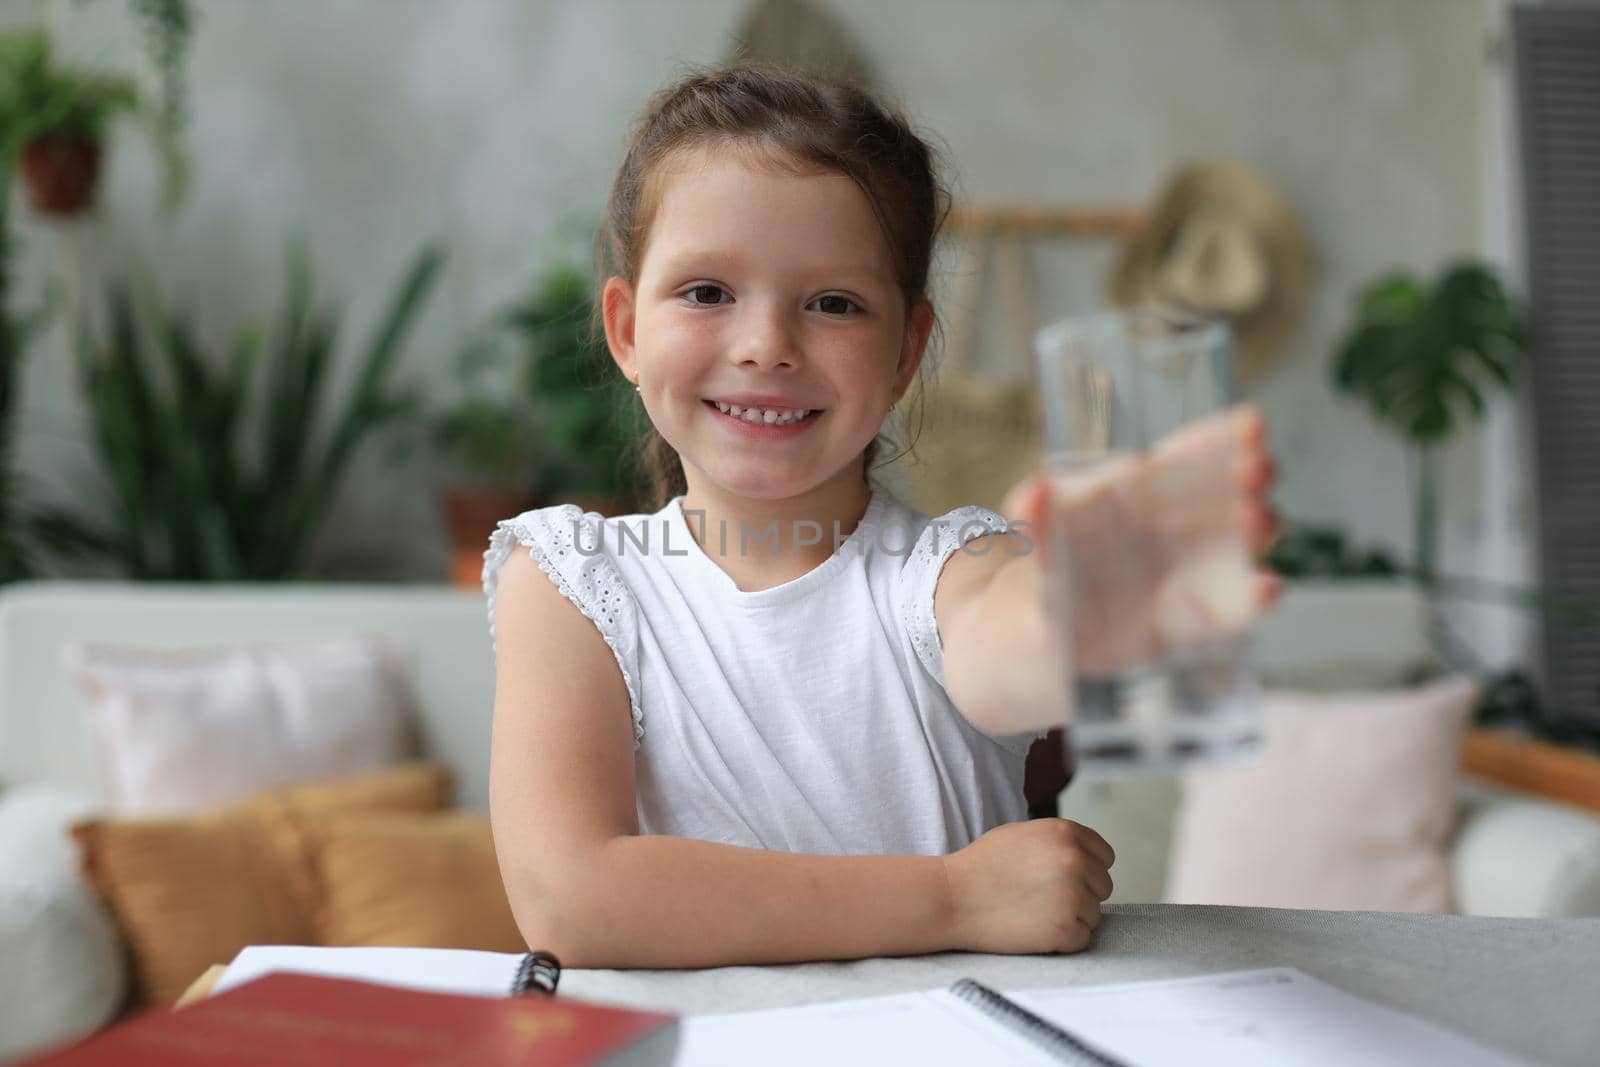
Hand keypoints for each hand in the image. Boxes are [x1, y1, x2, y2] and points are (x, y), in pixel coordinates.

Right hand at [942, 819, 1114, 953]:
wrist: (952, 897)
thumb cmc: (982, 866)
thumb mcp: (1023, 834)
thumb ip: (1059, 842)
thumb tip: (1088, 857)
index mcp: (1066, 833)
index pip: (1105, 856)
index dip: (1086, 869)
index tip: (1064, 879)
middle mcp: (1074, 860)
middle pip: (1103, 886)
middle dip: (1081, 894)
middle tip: (1043, 898)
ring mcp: (1071, 895)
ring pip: (1094, 914)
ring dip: (1070, 917)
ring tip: (1033, 912)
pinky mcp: (1064, 929)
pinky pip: (1082, 938)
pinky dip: (1062, 940)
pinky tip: (1034, 928)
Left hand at [1005, 404, 1280, 675]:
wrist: (1035, 640)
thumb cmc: (1046, 573)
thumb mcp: (1036, 542)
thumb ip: (1038, 521)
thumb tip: (1032, 495)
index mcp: (1140, 496)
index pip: (1187, 460)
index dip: (1221, 441)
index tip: (1251, 424)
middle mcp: (1174, 532)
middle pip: (1222, 500)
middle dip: (1245, 482)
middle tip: (1257, 471)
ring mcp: (1187, 577)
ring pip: (1232, 549)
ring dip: (1251, 533)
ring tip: (1258, 521)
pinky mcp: (1188, 627)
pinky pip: (1226, 612)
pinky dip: (1248, 602)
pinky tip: (1265, 588)